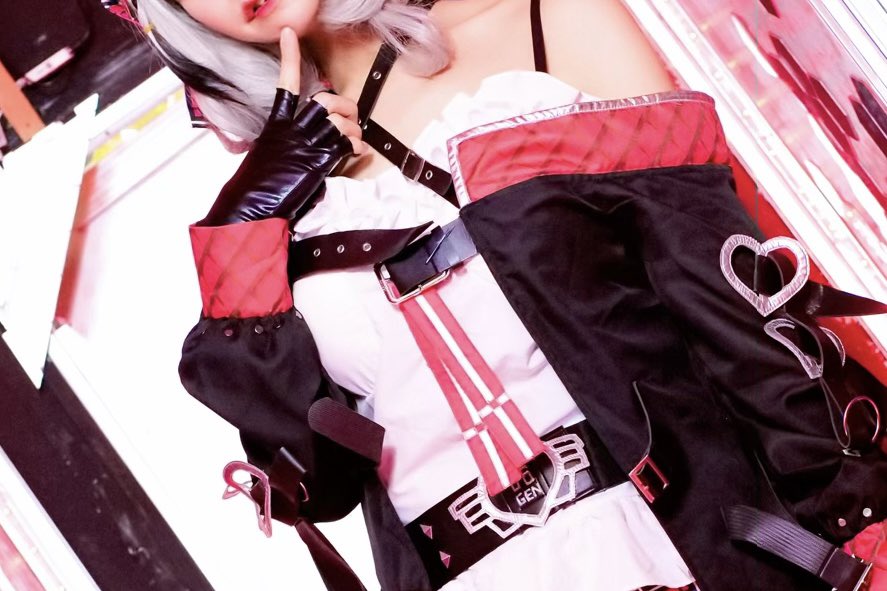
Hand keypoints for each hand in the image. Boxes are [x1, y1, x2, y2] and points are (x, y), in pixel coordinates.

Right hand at [199, 28, 364, 225]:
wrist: (252, 205)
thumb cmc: (258, 185)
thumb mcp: (268, 153)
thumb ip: (287, 139)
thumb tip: (308, 137)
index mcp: (277, 124)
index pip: (286, 84)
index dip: (290, 57)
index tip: (289, 34)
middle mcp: (292, 130)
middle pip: (325, 101)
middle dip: (345, 106)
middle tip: (349, 118)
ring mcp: (306, 145)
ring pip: (339, 121)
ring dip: (353, 131)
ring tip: (351, 142)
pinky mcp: (319, 162)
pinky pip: (347, 144)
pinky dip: (356, 147)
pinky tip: (353, 154)